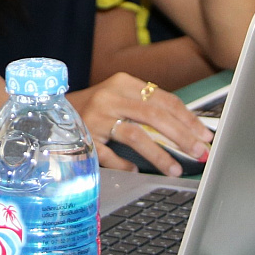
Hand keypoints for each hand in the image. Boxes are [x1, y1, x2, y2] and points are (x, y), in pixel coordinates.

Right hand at [70, 73, 212, 176]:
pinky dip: (125, 164)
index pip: (164, 99)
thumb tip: (186, 131)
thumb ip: (147, 109)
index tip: (204, 135)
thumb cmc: (94, 109)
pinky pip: (110, 155)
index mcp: (124, 83)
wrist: (49, 112)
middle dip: (181, 136)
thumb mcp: (120, 99)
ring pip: (135, 135)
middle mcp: (110, 96)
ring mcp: (96, 116)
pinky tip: (135, 171)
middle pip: (154, 116)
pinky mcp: (84, 137)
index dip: (188, 118)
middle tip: (199, 152)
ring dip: (159, 154)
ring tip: (175, 169)